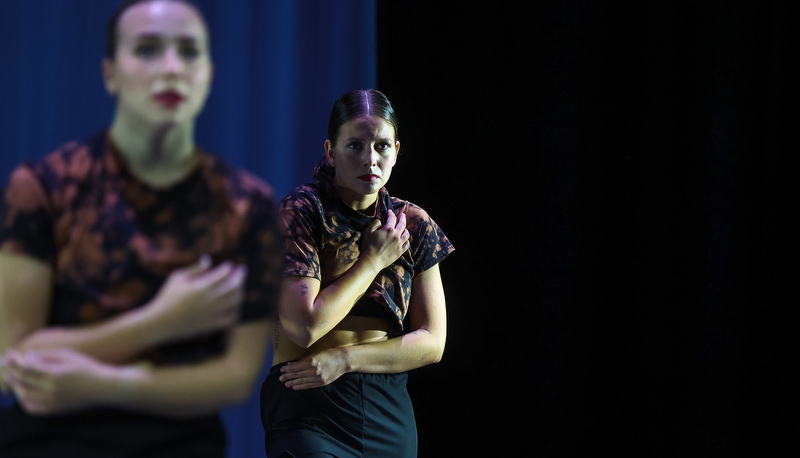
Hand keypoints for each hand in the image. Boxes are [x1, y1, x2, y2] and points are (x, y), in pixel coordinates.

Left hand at [1, 348, 116, 415]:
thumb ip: (46, 356)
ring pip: (23, 395)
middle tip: (7, 364)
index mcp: (54, 375)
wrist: (102, 388)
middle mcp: (49, 391)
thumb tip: (27, 357)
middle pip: (21, 381)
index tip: (9, 354)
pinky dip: (23, 400)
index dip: (14, 361)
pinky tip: (23, 391)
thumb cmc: (87, 368)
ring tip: (13, 376)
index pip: (25, 368)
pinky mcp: (53, 411)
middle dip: (11, 371)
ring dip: (15, 385)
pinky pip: (31, 407)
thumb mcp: (68, 355)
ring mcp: (50, 403)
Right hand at [147, 255, 246, 342]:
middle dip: (240, 276)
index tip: (229, 264)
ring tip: (239, 284)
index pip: (222, 275)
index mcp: (200, 288)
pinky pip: (232, 317)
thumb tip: (209, 259)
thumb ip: (195, 269)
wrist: (161, 323)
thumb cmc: (168, 297)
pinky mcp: (213, 325)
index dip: (228, 268)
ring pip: (235, 301)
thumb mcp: (178, 278)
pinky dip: (237, 308)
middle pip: (234, 287)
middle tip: (242, 270)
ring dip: (240, 290)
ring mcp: (212, 314)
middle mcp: (209, 301)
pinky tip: (235, 302)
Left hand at [279, 348, 348, 389]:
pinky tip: (295, 387)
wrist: (342, 361)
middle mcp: (314, 371)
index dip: (287, 369)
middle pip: (297, 375)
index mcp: (311, 361)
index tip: (281, 370)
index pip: (295, 367)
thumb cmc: (329, 354)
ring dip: (293, 383)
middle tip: (280, 378)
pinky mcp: (321, 383)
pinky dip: (301, 386)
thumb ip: (304, 360)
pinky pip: (309, 385)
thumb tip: (292, 364)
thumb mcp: (315, 354)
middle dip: (288, 376)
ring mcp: (318, 378)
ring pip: (302, 381)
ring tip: (286, 384)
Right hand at [361, 211, 409, 270]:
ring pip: (407, 234)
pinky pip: (407, 244)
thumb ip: (375, 223)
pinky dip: (407, 241)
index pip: (392, 218)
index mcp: (388, 229)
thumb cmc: (368, 245)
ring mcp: (399, 244)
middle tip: (402, 215)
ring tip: (404, 228)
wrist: (372, 260)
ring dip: (406, 229)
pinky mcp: (400, 251)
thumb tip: (380, 222)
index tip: (390, 211)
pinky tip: (405, 240)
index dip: (391, 213)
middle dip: (403, 217)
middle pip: (402, 224)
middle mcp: (396, 235)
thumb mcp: (368, 231)